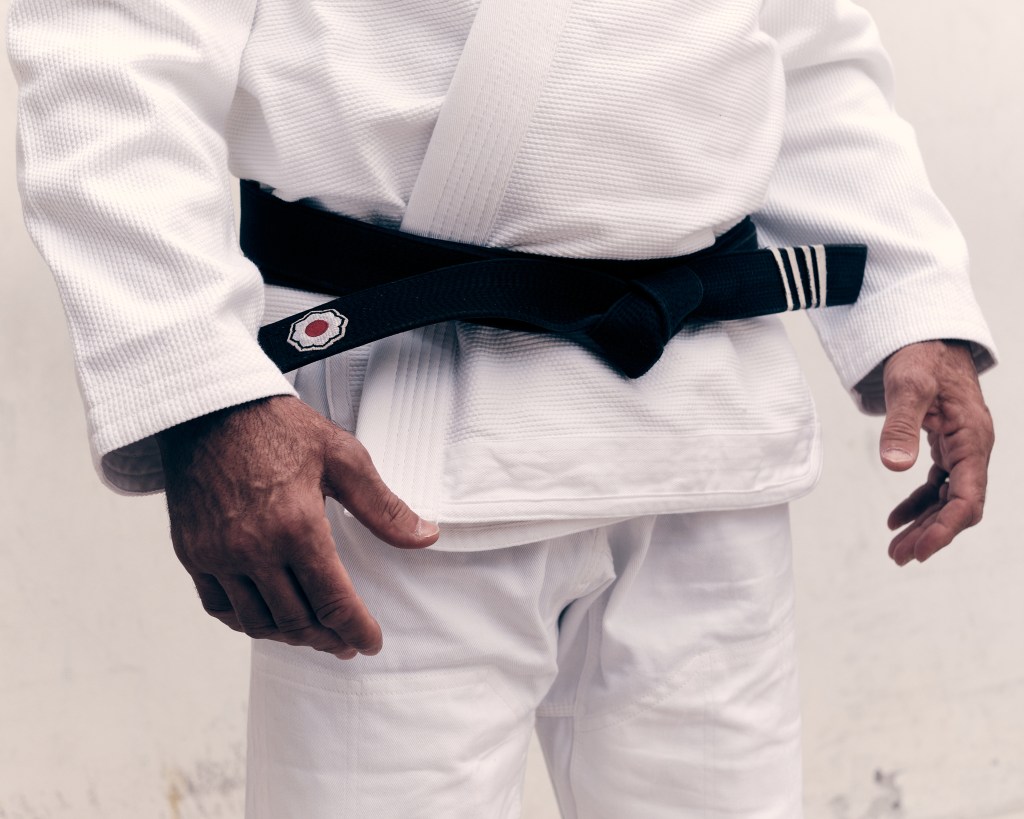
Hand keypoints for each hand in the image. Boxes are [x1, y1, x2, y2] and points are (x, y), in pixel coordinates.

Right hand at [157, 395, 438, 657]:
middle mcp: (253, 550)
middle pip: (296, 620)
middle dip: (328, 638)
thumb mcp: (343, 458)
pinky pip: (219, 607)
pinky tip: (268, 617)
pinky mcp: (192, 553)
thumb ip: (383, 507)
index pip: (333, 602)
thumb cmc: (281, 428)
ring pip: (258, 621)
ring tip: (314, 633)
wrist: (210, 409)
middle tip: (346, 640)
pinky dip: (248, 621)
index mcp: (297, 527)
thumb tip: (425, 537)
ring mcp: (217, 555)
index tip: (370, 642)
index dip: (357, 629)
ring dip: (290, 636)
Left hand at [879, 340, 993, 565]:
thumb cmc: (921, 355)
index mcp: (973, 439)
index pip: (968, 498)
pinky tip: (895, 519)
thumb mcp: (908, 385)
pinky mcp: (947, 446)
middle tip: (898, 557)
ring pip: (948, 499)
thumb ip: (900, 424)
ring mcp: (962, 448)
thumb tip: (894, 467)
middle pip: (960, 506)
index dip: (945, 528)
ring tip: (895, 550)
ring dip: (924, 525)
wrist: (928, 335)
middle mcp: (973, 448)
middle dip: (932, 534)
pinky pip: (937, 484)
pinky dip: (918, 504)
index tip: (920, 550)